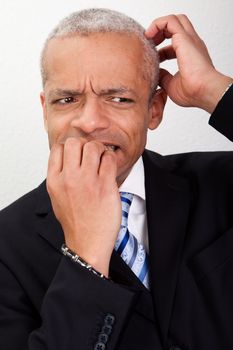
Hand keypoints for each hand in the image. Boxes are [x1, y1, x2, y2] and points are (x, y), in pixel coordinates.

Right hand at [46, 137, 120, 276]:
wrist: (87, 243)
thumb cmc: (74, 221)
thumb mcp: (57, 197)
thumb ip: (60, 176)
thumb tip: (68, 156)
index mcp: (54, 180)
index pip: (59, 148)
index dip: (70, 147)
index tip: (78, 154)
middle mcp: (69, 178)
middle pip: (75, 142)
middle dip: (85, 145)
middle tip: (91, 155)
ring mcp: (88, 181)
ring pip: (93, 147)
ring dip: (100, 150)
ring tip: (102, 161)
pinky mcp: (105, 186)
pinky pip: (109, 159)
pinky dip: (111, 160)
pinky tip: (109, 169)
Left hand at [145, 14, 231, 112]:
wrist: (204, 91)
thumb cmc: (193, 92)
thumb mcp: (171, 85)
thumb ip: (163, 77)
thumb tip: (156, 73)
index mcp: (190, 55)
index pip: (174, 44)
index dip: (160, 50)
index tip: (152, 59)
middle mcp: (191, 45)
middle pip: (176, 26)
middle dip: (160, 32)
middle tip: (150, 44)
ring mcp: (189, 40)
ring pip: (174, 20)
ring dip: (158, 26)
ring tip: (148, 37)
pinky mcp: (184, 38)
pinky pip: (169, 21)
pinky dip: (157, 24)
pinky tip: (149, 35)